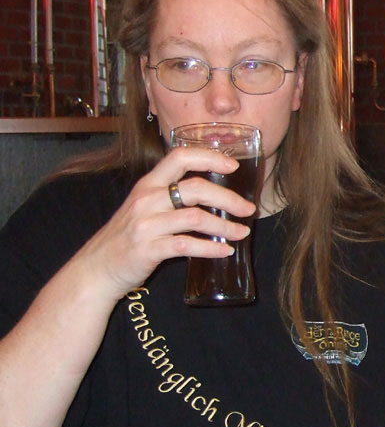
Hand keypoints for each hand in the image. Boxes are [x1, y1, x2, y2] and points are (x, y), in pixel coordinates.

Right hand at [69, 147, 256, 301]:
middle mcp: (146, 200)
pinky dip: (211, 248)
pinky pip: (187, 245)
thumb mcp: (143, 208)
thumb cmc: (126, 238)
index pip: (180, 157)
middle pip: (196, 188)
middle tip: (248, 209)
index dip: (209, 157)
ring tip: (242, 232)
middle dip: (228, 198)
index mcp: (147, 184)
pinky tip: (225, 251)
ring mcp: (146, 224)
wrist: (95, 270)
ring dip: (224, 226)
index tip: (233, 165)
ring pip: (195, 217)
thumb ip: (170, 198)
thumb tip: (214, 196)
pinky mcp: (148, 249)